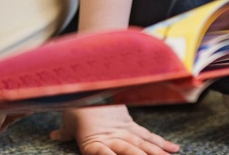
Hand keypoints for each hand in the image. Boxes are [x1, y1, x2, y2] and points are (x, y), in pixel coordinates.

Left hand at [51, 105, 178, 154]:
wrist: (87, 80)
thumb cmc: (75, 103)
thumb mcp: (67, 119)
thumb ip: (64, 132)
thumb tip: (54, 135)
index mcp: (93, 139)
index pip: (101, 152)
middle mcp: (111, 135)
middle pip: (130, 149)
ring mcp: (123, 129)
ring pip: (143, 143)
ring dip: (156, 152)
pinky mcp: (130, 122)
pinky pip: (147, 134)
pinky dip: (160, 142)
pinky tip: (174, 149)